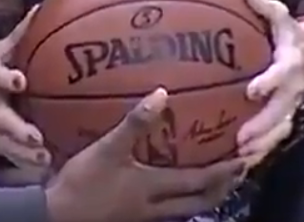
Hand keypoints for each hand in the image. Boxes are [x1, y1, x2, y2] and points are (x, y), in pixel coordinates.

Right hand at [0, 8, 48, 167]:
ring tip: (46, 158)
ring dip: (24, 152)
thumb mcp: (0, 52)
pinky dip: (26, 165)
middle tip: (38, 137)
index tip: (21, 81)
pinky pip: (10, 159)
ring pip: (5, 144)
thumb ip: (20, 35)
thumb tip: (40, 7)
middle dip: (17, 128)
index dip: (6, 79)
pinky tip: (45, 170)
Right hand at [45, 89, 243, 221]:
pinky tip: (173, 183)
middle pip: (201, 201)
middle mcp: (157, 206)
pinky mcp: (131, 215)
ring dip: (205, 193)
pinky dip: (180, 195)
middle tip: (239, 170)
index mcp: (155, 188)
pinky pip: (167, 207)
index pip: (201, 181)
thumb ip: (135, 122)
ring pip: (186, 208)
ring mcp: (144, 214)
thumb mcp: (107, 149)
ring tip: (216, 176)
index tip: (246, 157)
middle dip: (223, 187)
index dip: (225, 171)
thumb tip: (162, 94)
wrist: (57, 215)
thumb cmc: (84, 183)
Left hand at [235, 0, 303, 167]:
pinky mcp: (286, 115)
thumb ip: (265, 7)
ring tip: (241, 155)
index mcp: (291, 61)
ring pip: (280, 129)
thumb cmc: (288, 32)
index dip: (269, 82)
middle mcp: (294, 86)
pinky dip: (263, 149)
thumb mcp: (280, 16)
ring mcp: (292, 104)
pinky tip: (244, 162)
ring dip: (262, 144)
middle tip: (241, 139)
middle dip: (262, 125)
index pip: (282, 73)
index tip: (251, 91)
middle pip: (281, 110)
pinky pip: (277, 136)